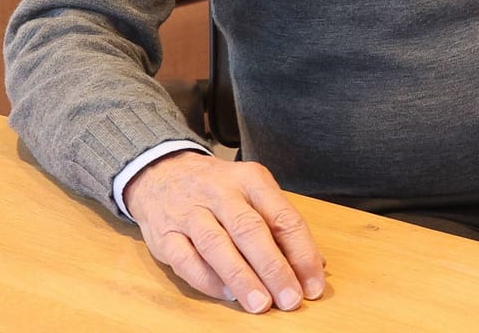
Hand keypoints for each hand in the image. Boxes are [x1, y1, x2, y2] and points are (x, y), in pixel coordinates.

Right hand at [123, 151, 325, 313]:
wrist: (163, 173)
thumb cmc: (220, 190)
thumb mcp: (254, 192)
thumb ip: (281, 226)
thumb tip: (316, 264)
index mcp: (251, 180)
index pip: (283, 218)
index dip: (302, 254)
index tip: (313, 285)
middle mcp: (221, 193)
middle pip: (251, 231)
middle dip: (274, 269)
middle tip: (290, 299)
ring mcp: (189, 212)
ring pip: (217, 246)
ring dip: (242, 278)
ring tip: (261, 304)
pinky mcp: (164, 235)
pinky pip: (186, 260)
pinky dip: (208, 280)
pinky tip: (228, 295)